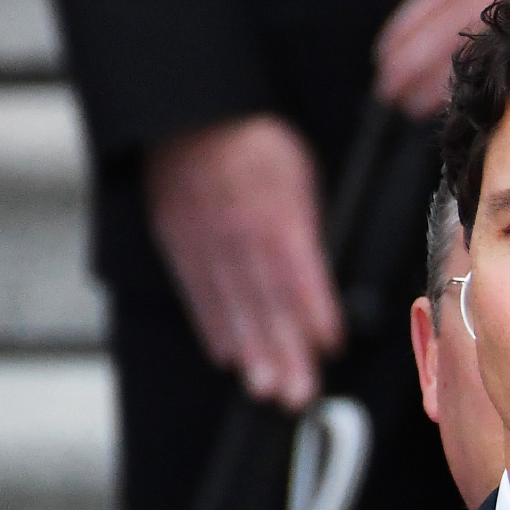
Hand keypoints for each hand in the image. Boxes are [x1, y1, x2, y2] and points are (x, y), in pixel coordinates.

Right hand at [144, 115, 341, 409]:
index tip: (329, 345)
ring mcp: (205, 242)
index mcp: (275, 211)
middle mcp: (238, 232)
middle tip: (298, 393)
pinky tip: (229, 358)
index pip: (297, 269)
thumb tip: (327, 278)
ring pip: (233, 306)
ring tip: (267, 389)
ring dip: (252, 352)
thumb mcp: (300, 177)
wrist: (190, 116)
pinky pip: (198, 294)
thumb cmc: (260, 147)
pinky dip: (214, 328)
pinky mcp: (179, 245)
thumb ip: (309, 229)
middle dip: (283, 351)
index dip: (313, 309)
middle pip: (265, 300)